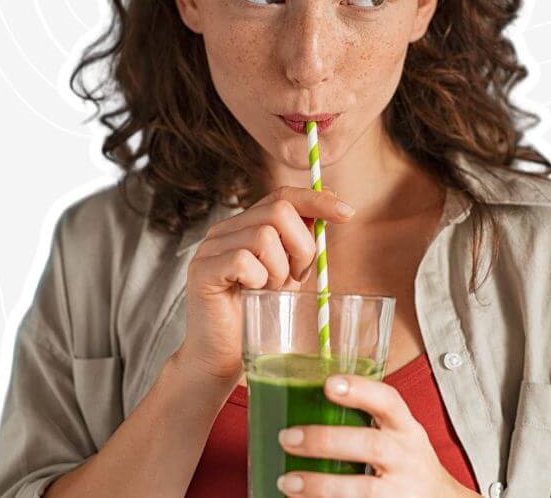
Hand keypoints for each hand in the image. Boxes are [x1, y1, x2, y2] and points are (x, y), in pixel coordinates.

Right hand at [174, 186, 355, 384]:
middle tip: (297, 277)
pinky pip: (243, 261)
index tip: (348, 213)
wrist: (224, 356)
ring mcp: (210, 248)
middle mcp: (225, 230)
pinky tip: (254, 294)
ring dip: (280, 269)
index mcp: (246, 225)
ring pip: (264, 236)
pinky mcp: (202, 270)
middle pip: (279, 211)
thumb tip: (334, 205)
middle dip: (302, 247)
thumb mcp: (289, 271)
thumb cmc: (258, 314)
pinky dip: (259, 280)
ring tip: (272, 290)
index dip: (317, 200)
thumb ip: (302, 240)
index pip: (283, 195)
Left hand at [274, 374, 480, 497]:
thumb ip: (368, 420)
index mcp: (406, 429)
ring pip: (362, 489)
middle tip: (288, 438)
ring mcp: (400, 489)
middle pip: (370, 445)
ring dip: (320, 485)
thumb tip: (306, 402)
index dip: (360, 390)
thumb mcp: (399, 434)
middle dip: (326, 441)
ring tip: (287, 481)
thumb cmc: (407, 462)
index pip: (389, 402)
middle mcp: (406, 457)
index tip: (329, 384)